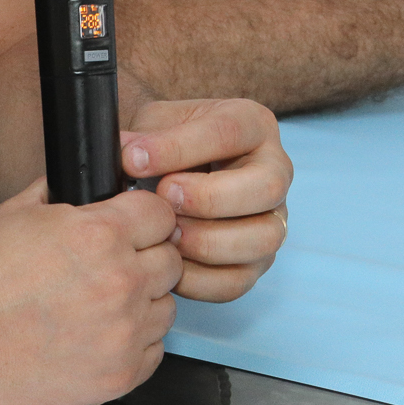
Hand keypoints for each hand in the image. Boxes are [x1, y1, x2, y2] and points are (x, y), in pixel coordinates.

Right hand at [0, 178, 182, 404]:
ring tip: (100, 303)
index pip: (161, 213)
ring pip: (167, 306)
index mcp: (99, 235)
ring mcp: (122, 334)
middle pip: (171, 258)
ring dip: (143, 301)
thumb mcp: (18, 211)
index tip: (135, 226)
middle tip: (111, 266)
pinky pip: (155, 350)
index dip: (145, 217)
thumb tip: (97, 181)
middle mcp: (120, 283)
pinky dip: (135, 342)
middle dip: (146, 256)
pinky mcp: (118, 375)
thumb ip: (68, 193)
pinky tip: (100, 333)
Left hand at [121, 97, 291, 301]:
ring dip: (208, 242)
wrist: (170, 174)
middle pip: (267, 186)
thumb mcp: (155, 124)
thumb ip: (143, 136)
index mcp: (253, 125)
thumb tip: (128, 155)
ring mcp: (272, 218)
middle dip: (209, 198)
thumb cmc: (168, 145)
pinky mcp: (257, 260)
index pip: (229, 131)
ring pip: (264, 238)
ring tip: (167, 234)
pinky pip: (240, 280)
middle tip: (163, 198)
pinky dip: (200, 278)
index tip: (134, 161)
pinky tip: (170, 264)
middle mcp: (274, 170)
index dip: (179, 148)